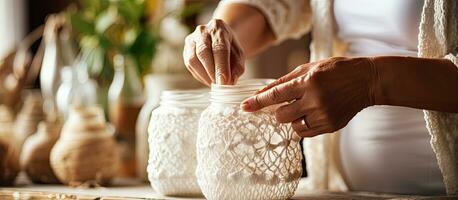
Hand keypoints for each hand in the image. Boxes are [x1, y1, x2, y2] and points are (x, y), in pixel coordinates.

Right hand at [183, 19, 244, 85]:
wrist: (219, 38)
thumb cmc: (230, 47)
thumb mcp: (239, 55)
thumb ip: (237, 67)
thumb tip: (230, 82)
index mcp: (219, 28)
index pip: (219, 47)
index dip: (221, 66)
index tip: (224, 81)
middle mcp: (202, 31)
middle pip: (203, 52)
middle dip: (212, 71)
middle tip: (220, 85)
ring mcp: (191, 39)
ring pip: (193, 60)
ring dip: (205, 76)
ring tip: (215, 83)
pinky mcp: (186, 50)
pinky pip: (190, 65)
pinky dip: (200, 75)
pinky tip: (208, 79)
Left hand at [241, 57, 376, 136]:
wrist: (366, 81)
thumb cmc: (335, 70)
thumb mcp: (309, 68)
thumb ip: (284, 81)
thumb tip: (261, 92)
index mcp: (308, 82)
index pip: (276, 95)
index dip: (258, 102)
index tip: (244, 107)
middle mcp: (315, 100)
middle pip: (281, 116)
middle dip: (279, 111)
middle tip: (288, 103)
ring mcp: (324, 116)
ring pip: (293, 126)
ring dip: (293, 118)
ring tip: (305, 106)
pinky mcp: (330, 126)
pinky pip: (306, 132)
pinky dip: (303, 124)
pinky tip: (313, 113)